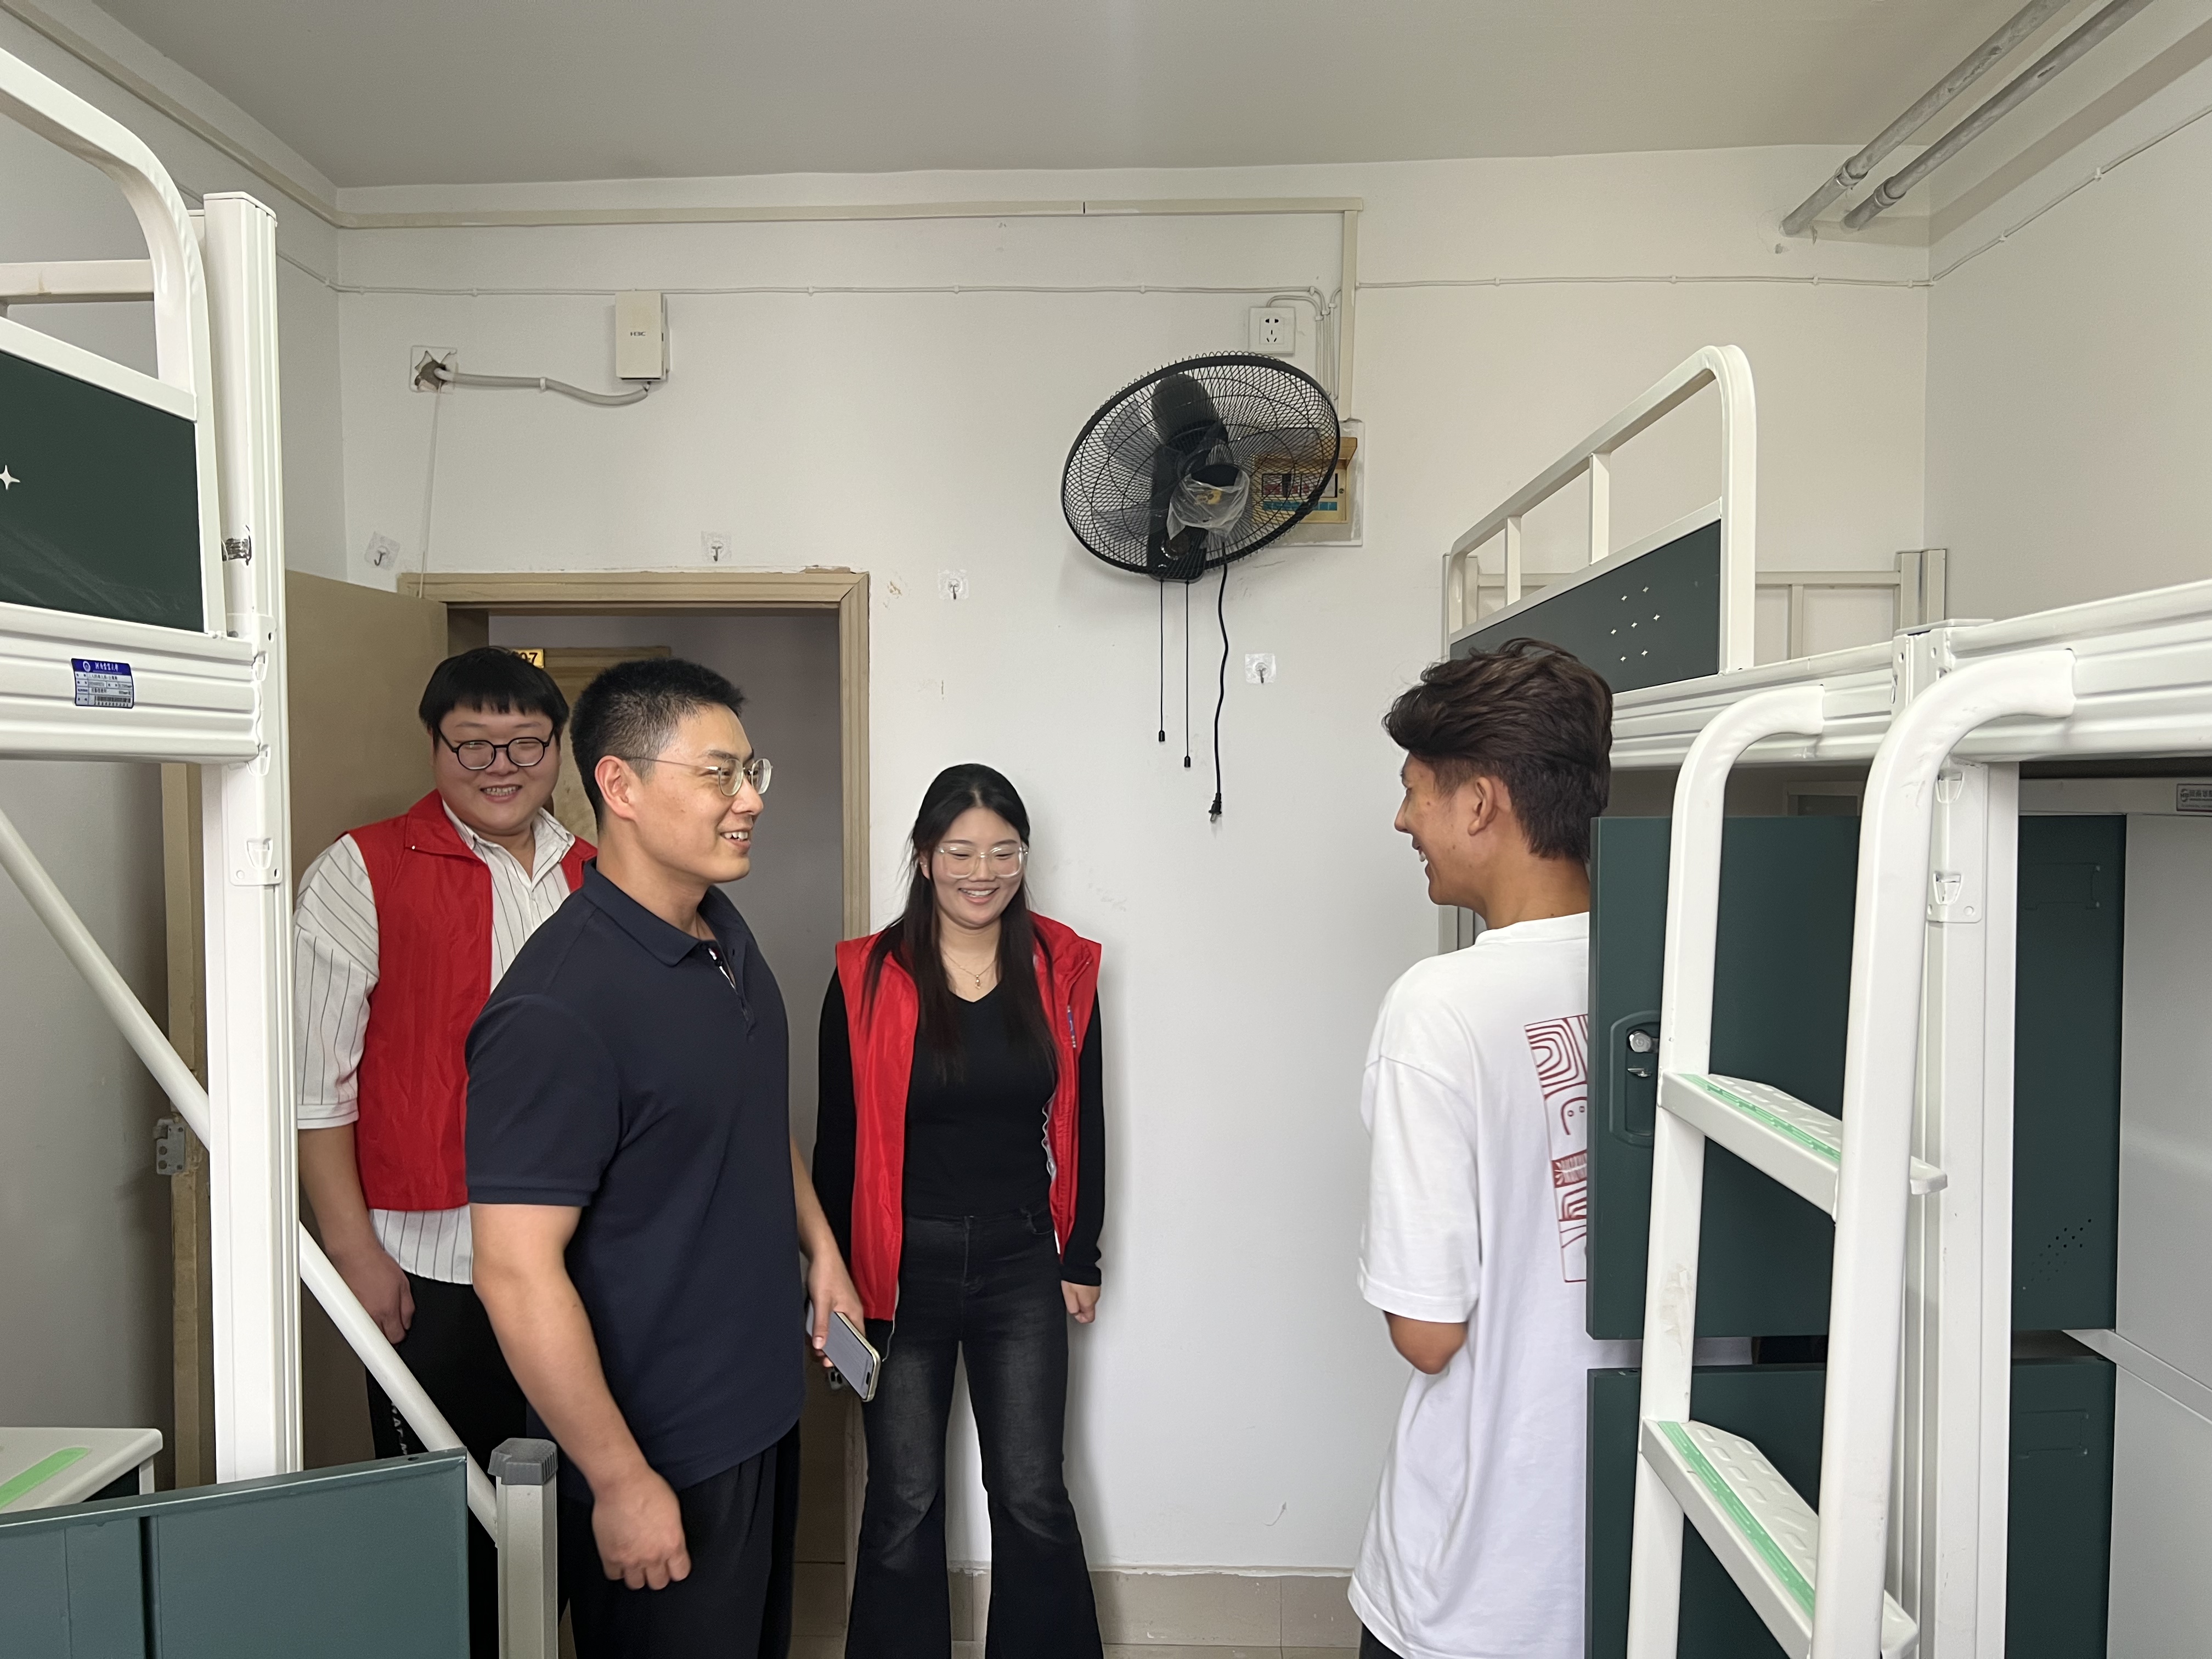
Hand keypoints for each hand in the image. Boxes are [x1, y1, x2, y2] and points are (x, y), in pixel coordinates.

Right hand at [333, 1244, 413, 1344]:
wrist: (355, 1256)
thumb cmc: (377, 1265)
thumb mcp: (403, 1284)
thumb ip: (408, 1307)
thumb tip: (407, 1323)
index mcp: (387, 1310)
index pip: (396, 1337)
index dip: (401, 1337)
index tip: (402, 1334)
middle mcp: (371, 1316)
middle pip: (381, 1341)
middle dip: (389, 1339)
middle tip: (392, 1331)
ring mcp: (356, 1316)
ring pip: (368, 1337)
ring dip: (375, 1335)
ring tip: (380, 1325)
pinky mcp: (346, 1313)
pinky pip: (356, 1328)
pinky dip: (363, 1327)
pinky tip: (367, 1319)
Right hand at [593, 1466, 689, 1589]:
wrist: (623, 1483)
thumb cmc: (648, 1488)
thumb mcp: (674, 1511)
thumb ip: (673, 1534)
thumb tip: (672, 1544)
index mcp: (672, 1544)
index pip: (680, 1573)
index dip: (676, 1570)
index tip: (672, 1566)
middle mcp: (653, 1556)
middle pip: (658, 1583)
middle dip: (657, 1574)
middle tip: (653, 1565)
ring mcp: (631, 1559)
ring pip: (636, 1584)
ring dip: (637, 1575)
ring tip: (636, 1562)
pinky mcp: (610, 1556)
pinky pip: (614, 1575)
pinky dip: (617, 1570)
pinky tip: (620, 1558)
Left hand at [806, 1249, 865, 1368]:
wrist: (821, 1253)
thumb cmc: (827, 1272)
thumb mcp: (822, 1302)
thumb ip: (822, 1325)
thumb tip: (821, 1344)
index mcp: (855, 1312)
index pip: (858, 1340)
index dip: (848, 1354)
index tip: (836, 1363)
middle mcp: (852, 1311)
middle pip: (846, 1337)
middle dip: (833, 1348)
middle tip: (821, 1356)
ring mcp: (843, 1306)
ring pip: (837, 1329)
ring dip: (827, 1338)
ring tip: (815, 1346)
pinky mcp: (835, 1303)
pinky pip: (831, 1320)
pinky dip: (823, 1327)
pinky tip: (814, 1330)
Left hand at [1062, 1281, 1099, 1323]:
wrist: (1080, 1261)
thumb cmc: (1075, 1278)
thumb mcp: (1068, 1296)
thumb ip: (1072, 1308)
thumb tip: (1075, 1313)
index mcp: (1089, 1303)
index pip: (1089, 1318)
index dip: (1080, 1318)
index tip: (1074, 1312)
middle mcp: (1095, 1297)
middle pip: (1089, 1308)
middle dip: (1080, 1306)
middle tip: (1071, 1299)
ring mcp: (1096, 1288)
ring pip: (1089, 1298)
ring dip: (1081, 1297)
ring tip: (1073, 1289)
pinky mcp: (1095, 1281)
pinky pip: (1089, 1290)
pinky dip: (1084, 1289)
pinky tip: (1077, 1283)